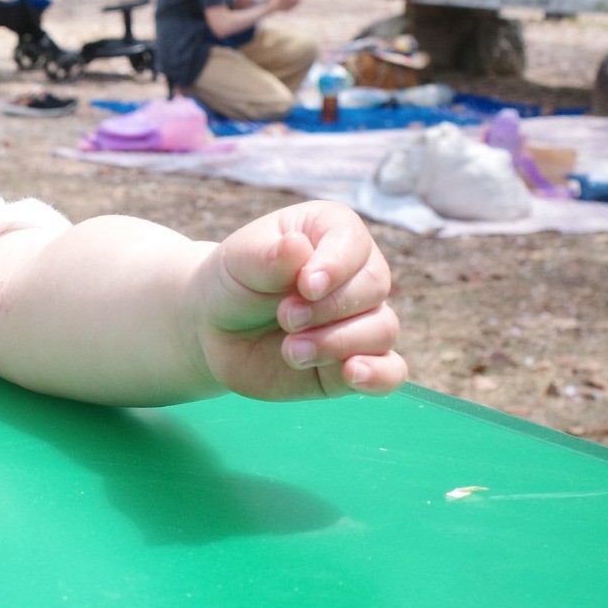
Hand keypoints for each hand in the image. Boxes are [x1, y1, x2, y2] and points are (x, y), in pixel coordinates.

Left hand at [188, 201, 404, 400]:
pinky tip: (353, 376)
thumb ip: (267, 257)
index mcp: (330, 232)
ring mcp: (360, 319)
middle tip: (285, 317)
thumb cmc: (233, 283)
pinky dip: (380, 376)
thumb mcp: (238, 261)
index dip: (335, 266)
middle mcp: (356, 274)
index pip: (353, 243)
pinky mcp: (357, 362)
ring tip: (291, 351)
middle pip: (374, 287)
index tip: (304, 285)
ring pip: (382, 329)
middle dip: (327, 308)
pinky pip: (391, 371)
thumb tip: (297, 245)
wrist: (216, 331)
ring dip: (337, 343)